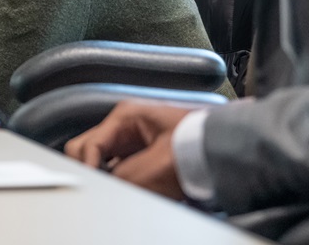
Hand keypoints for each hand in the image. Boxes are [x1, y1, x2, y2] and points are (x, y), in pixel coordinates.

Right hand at [64, 101, 192, 199]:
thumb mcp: (152, 167)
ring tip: (120, 192)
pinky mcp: (143, 155)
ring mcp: (134, 140)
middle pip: (91, 149)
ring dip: (108, 177)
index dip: (86, 170)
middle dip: (92, 170)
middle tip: (101, 190)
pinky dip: (120, 181)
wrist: (221, 152)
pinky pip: (120, 170)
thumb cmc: (195, 147)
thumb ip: (121, 179)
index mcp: (124, 116)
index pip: (87, 145)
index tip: (91, 189)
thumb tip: (102, 191)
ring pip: (104, 162)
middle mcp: (126, 125)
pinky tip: (132, 190)